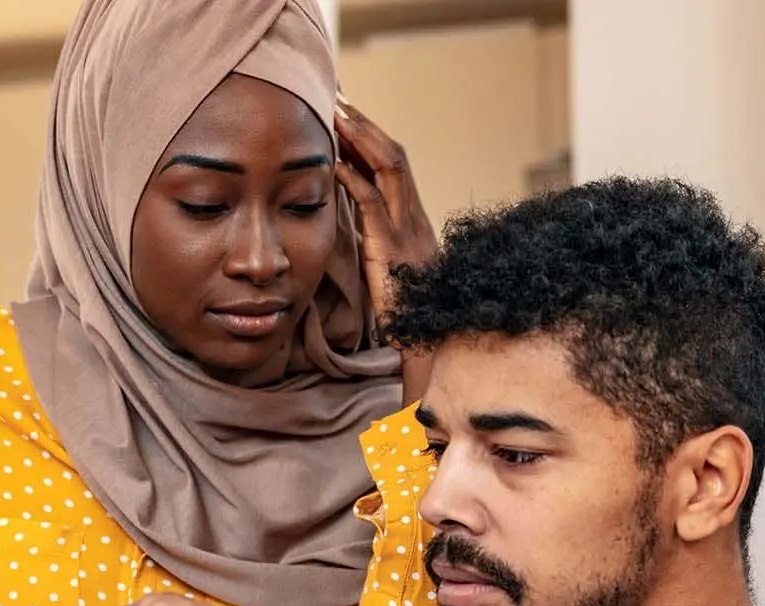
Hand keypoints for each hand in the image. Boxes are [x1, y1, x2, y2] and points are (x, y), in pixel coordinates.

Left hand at [332, 95, 439, 317]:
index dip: (372, 138)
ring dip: (361, 137)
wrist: (431, 347)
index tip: (349, 115)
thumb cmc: (409, 317)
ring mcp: (407, 231)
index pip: (395, 165)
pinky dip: (353, 179)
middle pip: (394, 155)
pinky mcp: (393, 250)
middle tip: (339, 99)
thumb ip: (377, 244)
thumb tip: (355, 227)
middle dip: (366, 124)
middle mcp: (416, 219)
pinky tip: (333, 163)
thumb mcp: (392, 271)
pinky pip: (373, 204)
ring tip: (335, 114)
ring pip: (389, 168)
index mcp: (415, 222)